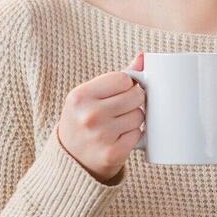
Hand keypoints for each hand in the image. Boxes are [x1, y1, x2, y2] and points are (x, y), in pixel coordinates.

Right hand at [57, 52, 145, 183]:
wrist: (71, 159)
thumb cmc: (85, 120)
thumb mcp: (90, 96)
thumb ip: (117, 77)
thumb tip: (144, 57)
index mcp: (80, 96)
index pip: (124, 79)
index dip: (127, 85)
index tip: (118, 94)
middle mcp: (89, 115)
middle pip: (136, 96)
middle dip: (134, 101)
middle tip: (120, 110)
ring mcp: (101, 136)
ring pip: (140, 116)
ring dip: (135, 119)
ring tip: (118, 125)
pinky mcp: (113, 153)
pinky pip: (139, 135)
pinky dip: (134, 136)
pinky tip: (119, 138)